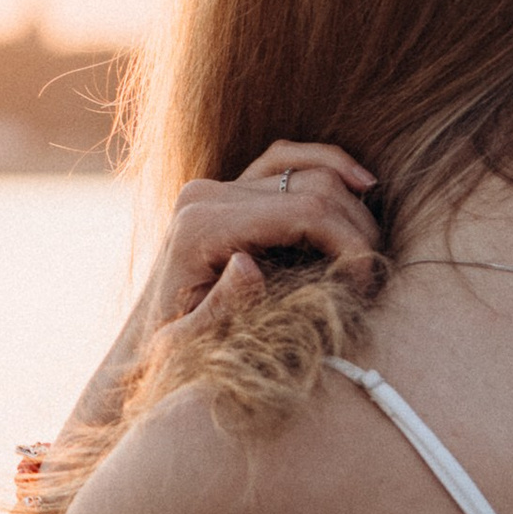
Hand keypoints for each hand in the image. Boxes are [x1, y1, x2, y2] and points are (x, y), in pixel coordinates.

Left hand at [73, 140, 380, 422]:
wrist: (141, 344)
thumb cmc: (166, 355)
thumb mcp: (185, 346)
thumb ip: (216, 312)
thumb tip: (248, 264)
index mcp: (199, 227)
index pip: (300, 212)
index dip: (346, 243)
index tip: (365, 285)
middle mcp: (205, 196)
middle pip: (312, 188)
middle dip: (354, 229)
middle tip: (371, 278)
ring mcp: (215, 187)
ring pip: (308, 170)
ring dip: (350, 204)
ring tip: (369, 250)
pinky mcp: (227, 188)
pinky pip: (286, 159)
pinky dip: (327, 164)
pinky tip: (362, 184)